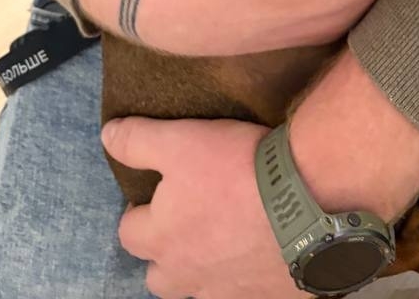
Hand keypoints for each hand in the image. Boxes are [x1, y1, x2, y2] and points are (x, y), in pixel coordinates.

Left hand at [100, 51, 418, 298]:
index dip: (139, 210)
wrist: (309, 198)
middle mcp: (189, 275)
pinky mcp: (267, 297)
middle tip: (189, 217)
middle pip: (160, 277)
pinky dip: (246, 276)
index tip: (159, 190)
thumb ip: (137, 140)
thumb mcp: (180, 139)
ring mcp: (229, 292)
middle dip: (165, 251)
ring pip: (201, 290)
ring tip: (225, 235)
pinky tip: (261, 248)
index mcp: (163, 239)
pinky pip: (247, 293)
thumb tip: (108, 136)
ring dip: (204, 268)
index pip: (128, 233)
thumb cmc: (237, 168)